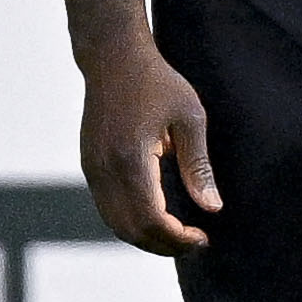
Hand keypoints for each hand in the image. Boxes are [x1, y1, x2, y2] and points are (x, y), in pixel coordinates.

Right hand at [78, 33, 219, 255]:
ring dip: (146, 238)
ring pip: (115, 223)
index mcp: (131, 159)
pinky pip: (107, 208)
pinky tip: (155, 217)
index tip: (203, 238)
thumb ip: (198, 166)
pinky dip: (130, 222)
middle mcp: (105, 169)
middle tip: (194, 243)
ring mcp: (92, 168)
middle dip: (164, 245)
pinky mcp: (89, 164)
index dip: (177, 238)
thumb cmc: (156, 81)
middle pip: (131, 230)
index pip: (152, 219)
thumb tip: (212, 207)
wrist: (112, 56)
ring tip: (177, 236)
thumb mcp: (189, 118)